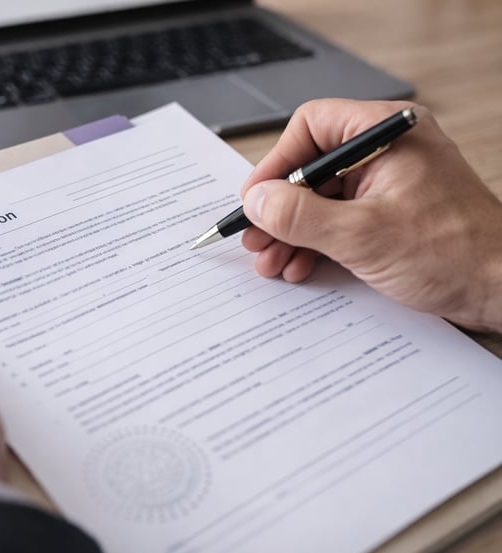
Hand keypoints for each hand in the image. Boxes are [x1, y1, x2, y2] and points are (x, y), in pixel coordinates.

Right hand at [240, 99, 501, 331]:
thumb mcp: (363, 235)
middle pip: (312, 167)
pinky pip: (337, 219)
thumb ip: (301, 216)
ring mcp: (387, 184)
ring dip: (291, 231)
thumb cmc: (455, 253)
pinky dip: (314, 242)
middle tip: (256, 237)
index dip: (278, 163)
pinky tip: (298, 266)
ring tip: (271, 261)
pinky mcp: (388, 213)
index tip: (256, 199)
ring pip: (321, 198)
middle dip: (280, 208)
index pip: (312, 127)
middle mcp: (386, 152)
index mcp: (387, 134)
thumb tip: (257, 202)